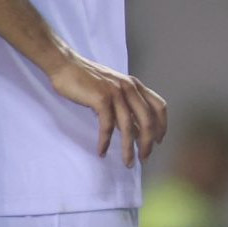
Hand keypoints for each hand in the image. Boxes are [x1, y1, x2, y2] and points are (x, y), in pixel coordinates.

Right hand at [48, 50, 167, 165]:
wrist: (65, 65)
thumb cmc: (87, 79)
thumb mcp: (113, 89)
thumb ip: (126, 106)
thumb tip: (136, 131)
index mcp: (135, 85)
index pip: (159, 106)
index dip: (162, 125)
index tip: (159, 141)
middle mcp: (129, 88)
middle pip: (147, 120)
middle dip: (148, 143)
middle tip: (144, 158)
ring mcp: (116, 92)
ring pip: (128, 127)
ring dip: (128, 148)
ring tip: (127, 162)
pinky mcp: (101, 99)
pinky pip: (107, 126)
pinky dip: (105, 141)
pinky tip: (102, 151)